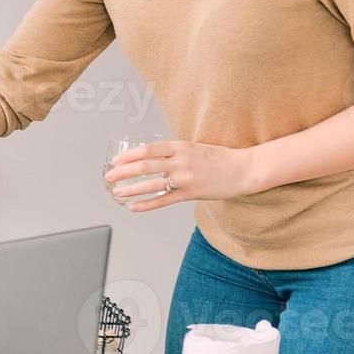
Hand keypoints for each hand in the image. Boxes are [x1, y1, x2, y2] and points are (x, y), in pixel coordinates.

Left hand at [103, 139, 259, 212]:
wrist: (244, 169)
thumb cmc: (219, 158)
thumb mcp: (194, 147)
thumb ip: (174, 152)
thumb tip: (150, 157)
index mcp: (181, 146)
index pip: (148, 150)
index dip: (129, 155)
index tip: (115, 160)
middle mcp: (181, 161)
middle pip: (145, 166)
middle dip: (123, 172)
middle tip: (109, 176)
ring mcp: (186, 178)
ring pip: (152, 184)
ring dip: (131, 189)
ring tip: (117, 192)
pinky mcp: (191, 193)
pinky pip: (164, 200)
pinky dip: (146, 204)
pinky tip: (134, 207)